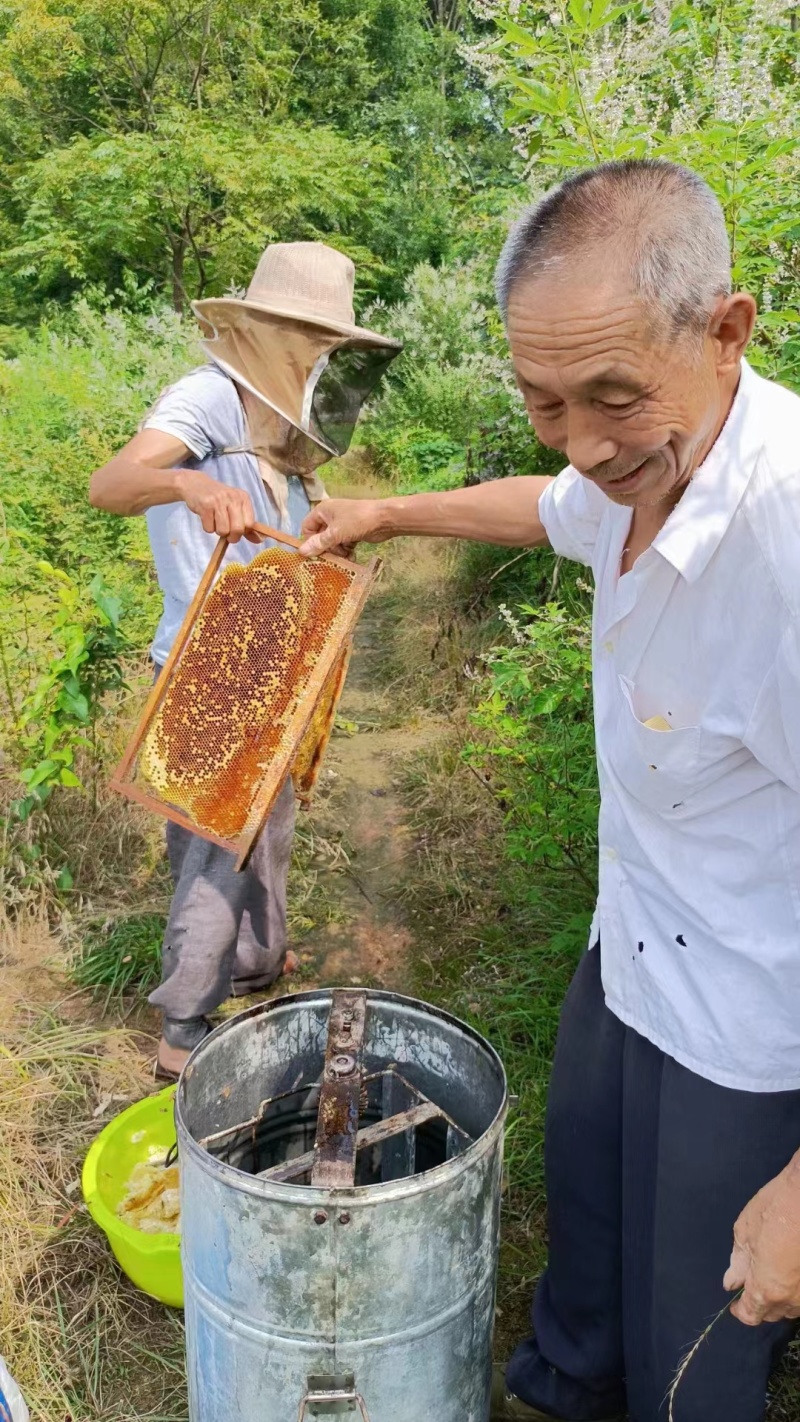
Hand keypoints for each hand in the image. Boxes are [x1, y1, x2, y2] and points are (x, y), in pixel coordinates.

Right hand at [175, 469, 260, 543]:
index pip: (250, 524)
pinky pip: (209, 529)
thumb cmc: (219, 499)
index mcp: (243, 498)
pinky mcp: (205, 505)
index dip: (243, 532)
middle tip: (226, 532)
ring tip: (215, 522)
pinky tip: (207, 517)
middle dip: (232, 537)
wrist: (196, 484)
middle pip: (237, 529)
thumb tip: (260, 540)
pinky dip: (208, 528)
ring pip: (223, 530)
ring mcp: (218, 500)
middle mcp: (233, 497)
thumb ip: (247, 524)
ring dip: (218, 532)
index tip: (236, 530)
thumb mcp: (236, 507)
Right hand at [299, 498, 389, 557]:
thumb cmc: (357, 521)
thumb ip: (319, 543)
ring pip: (332, 542)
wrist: (384, 519)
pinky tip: (351, 555)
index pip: (307, 527)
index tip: (316, 552)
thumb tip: (301, 552)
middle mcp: (330, 516)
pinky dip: (346, 550)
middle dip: (326, 548)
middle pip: (320, 537)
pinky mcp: (352, 532)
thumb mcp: (335, 533)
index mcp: (322, 511)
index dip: (310, 540)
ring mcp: (342, 525)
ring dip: (337, 551)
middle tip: (332, 557)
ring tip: (345, 555)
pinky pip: (343, 544)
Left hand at [724, 1150, 799, 1324]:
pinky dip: (796, 1290)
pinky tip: (790, 1272)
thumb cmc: (775, 1209)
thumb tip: (731, 1281)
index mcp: (767, 1288)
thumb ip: (738, 1261)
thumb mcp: (745, 1231)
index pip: (751, 1315)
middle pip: (773, 1314)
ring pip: (793, 1308)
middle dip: (760, 1304)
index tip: (734, 1303)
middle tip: (752, 1282)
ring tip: (772, 1277)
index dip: (740, 1311)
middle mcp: (792, 1298)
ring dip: (781, 1299)